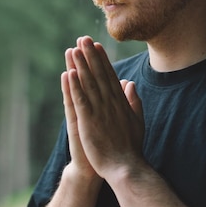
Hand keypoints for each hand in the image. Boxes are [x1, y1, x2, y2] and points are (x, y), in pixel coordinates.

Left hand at [65, 36, 144, 179]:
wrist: (125, 167)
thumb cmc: (130, 148)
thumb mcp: (137, 121)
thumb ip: (134, 101)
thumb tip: (130, 83)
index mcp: (120, 102)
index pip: (110, 76)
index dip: (102, 60)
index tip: (97, 45)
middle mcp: (110, 103)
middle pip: (98, 74)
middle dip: (90, 56)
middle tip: (83, 38)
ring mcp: (99, 111)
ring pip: (88, 83)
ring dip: (81, 65)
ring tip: (74, 49)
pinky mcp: (88, 121)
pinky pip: (80, 100)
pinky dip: (74, 86)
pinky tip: (68, 73)